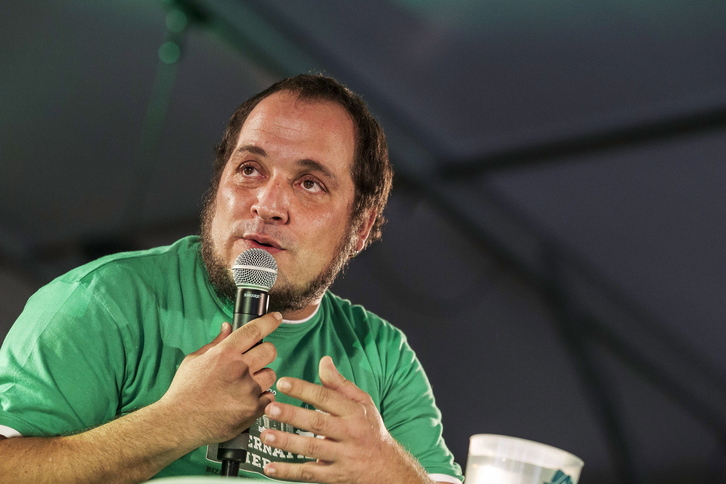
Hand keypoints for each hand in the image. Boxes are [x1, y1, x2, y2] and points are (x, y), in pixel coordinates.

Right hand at [158, 312, 281, 445]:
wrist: (178, 423)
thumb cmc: (184, 391)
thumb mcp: (194, 360)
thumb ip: (215, 343)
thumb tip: (228, 327)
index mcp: (224, 354)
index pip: (254, 330)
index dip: (269, 321)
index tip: (276, 318)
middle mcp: (239, 369)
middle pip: (270, 350)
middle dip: (265, 352)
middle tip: (256, 359)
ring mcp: (247, 390)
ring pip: (271, 374)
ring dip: (262, 376)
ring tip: (246, 384)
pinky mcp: (252, 410)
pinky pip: (270, 396)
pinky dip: (262, 397)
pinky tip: (247, 399)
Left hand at [260, 356, 431, 482]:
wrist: (389, 468)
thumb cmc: (370, 430)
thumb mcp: (363, 404)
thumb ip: (340, 384)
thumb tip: (324, 361)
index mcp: (354, 412)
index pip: (326, 397)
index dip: (304, 389)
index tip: (283, 383)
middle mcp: (349, 433)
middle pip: (317, 422)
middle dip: (292, 415)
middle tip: (271, 408)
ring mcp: (343, 456)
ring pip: (312, 448)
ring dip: (287, 442)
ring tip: (266, 435)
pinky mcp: (336, 476)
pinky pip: (310, 474)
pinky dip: (289, 471)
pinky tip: (270, 467)